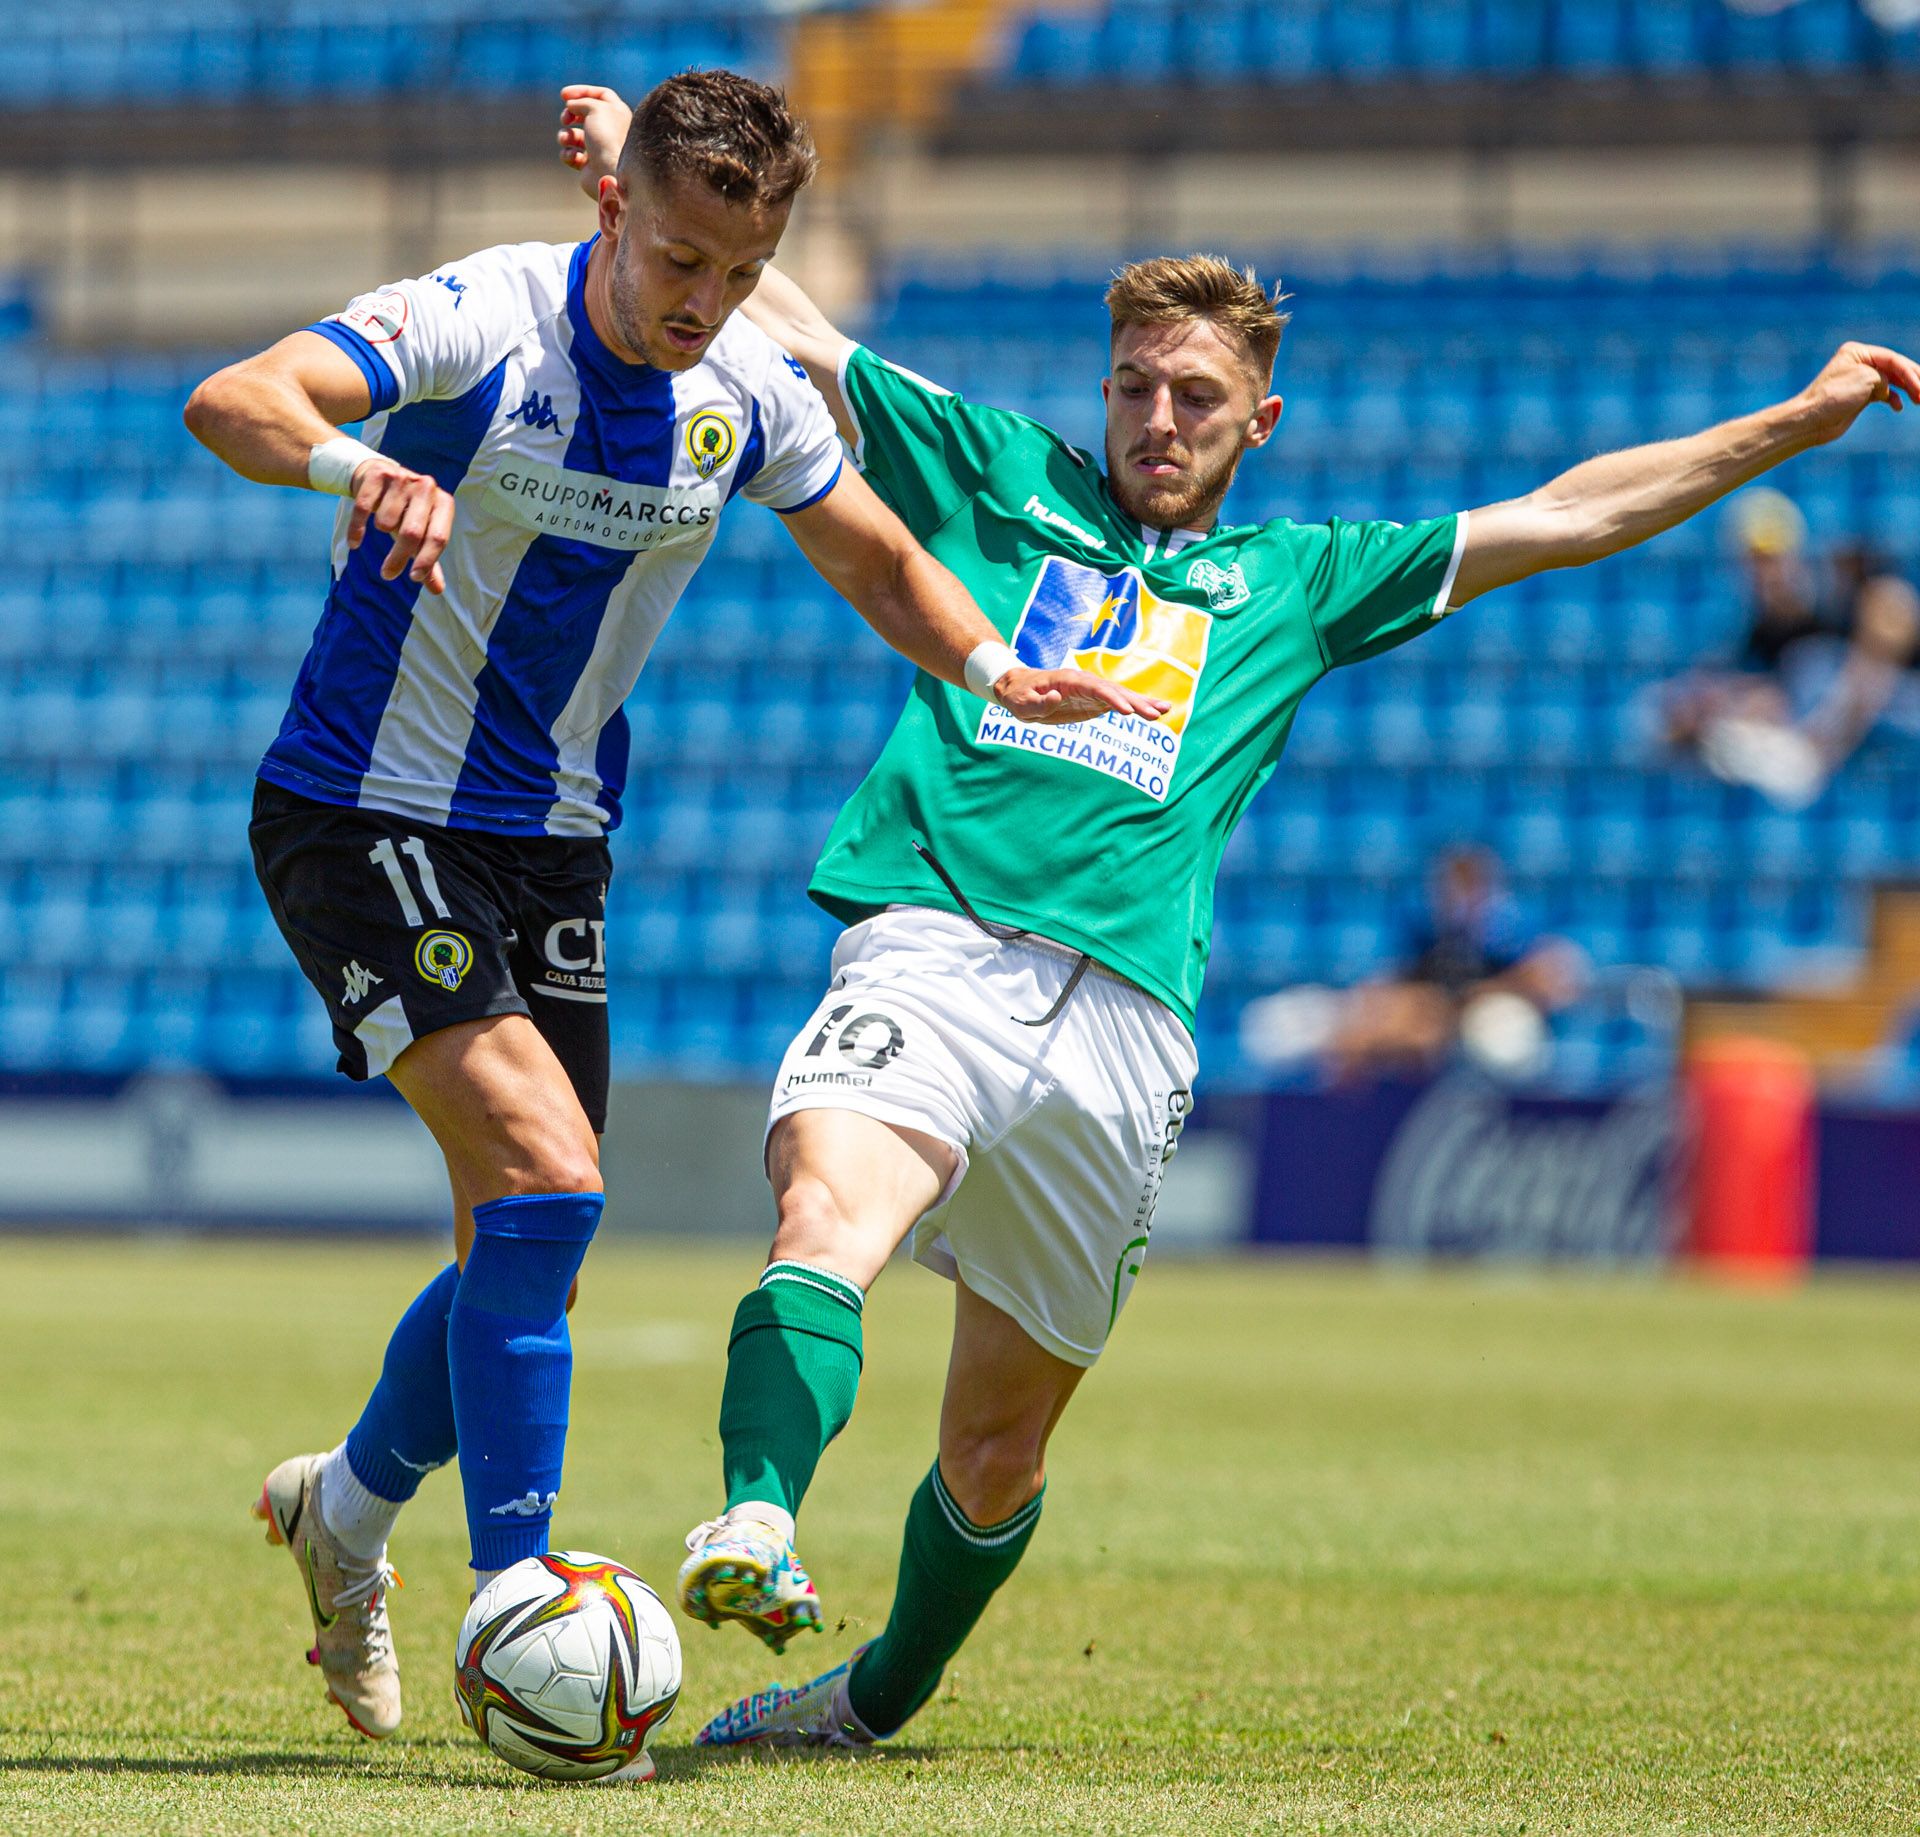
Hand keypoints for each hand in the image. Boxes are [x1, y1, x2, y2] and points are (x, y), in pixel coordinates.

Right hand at [348, 456, 455, 594]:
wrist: (380, 474)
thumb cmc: (406, 511)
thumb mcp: (421, 532)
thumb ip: (429, 560)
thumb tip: (437, 590)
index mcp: (444, 503)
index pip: (439, 537)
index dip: (427, 560)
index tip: (414, 578)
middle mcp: (426, 487)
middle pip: (412, 532)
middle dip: (398, 557)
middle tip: (388, 574)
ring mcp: (402, 478)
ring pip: (385, 521)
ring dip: (381, 530)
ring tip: (383, 524)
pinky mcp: (378, 474)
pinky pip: (363, 509)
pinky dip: (357, 530)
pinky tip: (355, 542)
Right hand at [557, 84, 632, 198]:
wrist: (610, 172)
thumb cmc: (606, 138)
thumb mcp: (594, 108)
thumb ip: (580, 101)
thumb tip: (570, 107)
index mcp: (618, 114)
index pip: (601, 95)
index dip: (582, 92)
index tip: (563, 95)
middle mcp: (610, 130)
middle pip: (584, 114)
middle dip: (570, 114)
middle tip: (565, 119)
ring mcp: (599, 149)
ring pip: (574, 135)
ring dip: (565, 135)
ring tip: (566, 139)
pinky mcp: (589, 166)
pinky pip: (571, 155)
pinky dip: (568, 154)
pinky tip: (574, 157)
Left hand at [992, 666, 1171, 725]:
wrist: (1019, 688)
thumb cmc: (1018, 696)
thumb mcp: (1021, 704)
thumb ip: (1039, 703)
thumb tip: (1058, 697)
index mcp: (1070, 680)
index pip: (1096, 689)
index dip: (1112, 699)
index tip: (1128, 712)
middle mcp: (1085, 682)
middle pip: (1115, 691)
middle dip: (1136, 702)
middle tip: (1157, 714)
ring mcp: (1092, 691)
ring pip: (1122, 696)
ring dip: (1143, 703)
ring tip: (1166, 711)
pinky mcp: (1095, 701)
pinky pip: (1119, 703)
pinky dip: (1137, 707)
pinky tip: (1155, 713)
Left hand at [1796, 342, 1919, 445]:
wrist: (1810, 422)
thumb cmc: (1834, 397)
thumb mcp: (1866, 379)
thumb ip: (1885, 377)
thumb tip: (1887, 388)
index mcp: (1858, 352)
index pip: (1892, 359)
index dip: (1910, 372)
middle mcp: (1859, 363)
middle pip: (1894, 368)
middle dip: (1913, 379)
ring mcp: (1859, 380)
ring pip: (1891, 381)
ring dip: (1907, 389)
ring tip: (1919, 399)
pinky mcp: (1859, 397)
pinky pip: (1883, 394)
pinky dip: (1893, 399)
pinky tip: (1899, 407)